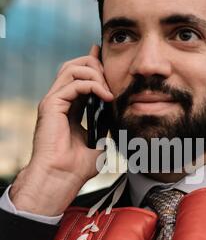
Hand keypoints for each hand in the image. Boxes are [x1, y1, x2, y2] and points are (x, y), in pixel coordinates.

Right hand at [10, 45, 113, 215]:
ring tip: (109, 90)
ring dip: (95, 73)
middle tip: (112, 79)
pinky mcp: (51, 105)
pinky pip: (73, 83)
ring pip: (72, 68)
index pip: (80, 77)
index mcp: (69, 107)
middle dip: (95, 65)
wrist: (62, 177)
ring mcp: (54, 101)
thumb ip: (106, 127)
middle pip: (74, 65)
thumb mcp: (99, 142)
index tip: (110, 61)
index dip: (95, 66)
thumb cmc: (77, 167)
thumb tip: (119, 119)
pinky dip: (93, 85)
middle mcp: (60, 101)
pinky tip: (106, 96)